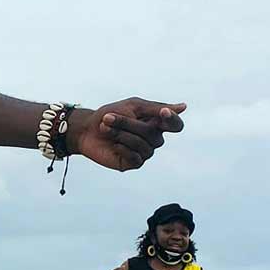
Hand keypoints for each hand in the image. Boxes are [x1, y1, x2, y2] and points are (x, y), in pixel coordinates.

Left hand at [68, 100, 186, 171]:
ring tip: (106, 128)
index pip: (175, 125)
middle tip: (108, 117)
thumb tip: (184, 107)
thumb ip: (156, 108)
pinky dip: (122, 148)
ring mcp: (144, 152)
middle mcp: (153, 139)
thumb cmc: (109, 114)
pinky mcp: (133, 163)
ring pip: (143, 145)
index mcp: (156, 123)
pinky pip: (135, 156)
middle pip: (153, 134)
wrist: (85, 130)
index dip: (172, 120)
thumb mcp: (132, 106)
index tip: (162, 113)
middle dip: (128, 124)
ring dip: (121, 134)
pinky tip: (113, 144)